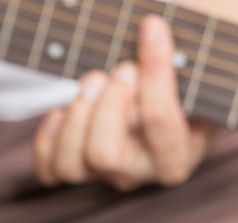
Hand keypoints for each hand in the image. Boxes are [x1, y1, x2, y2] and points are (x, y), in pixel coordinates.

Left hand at [34, 15, 214, 190]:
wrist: (163, 112)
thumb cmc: (178, 90)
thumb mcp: (188, 79)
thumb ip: (174, 66)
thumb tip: (151, 34)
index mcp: (178, 155)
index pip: (158, 121)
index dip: (153, 73)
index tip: (151, 30)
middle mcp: (139, 173)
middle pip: (104, 155)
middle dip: (104, 105)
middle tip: (120, 69)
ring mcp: (104, 176)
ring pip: (70, 166)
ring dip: (74, 118)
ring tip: (92, 81)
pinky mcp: (76, 170)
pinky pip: (49, 169)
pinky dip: (49, 137)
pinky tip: (63, 109)